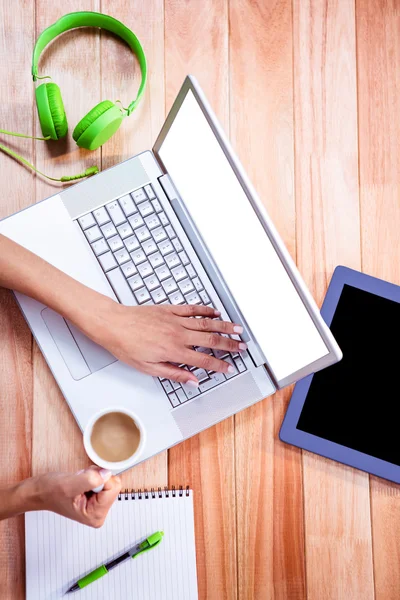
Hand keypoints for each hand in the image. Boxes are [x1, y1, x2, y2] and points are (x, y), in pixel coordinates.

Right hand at [19, 467, 120, 527]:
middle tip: (80, 481)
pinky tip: (80, 482)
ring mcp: (98, 506)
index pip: (113, 487)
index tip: (85, 480)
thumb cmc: (50, 492)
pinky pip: (103, 479)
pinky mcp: (96, 498)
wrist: (39, 492)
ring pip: (108, 480)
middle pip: (113, 484)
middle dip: (97, 477)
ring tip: (78, 482)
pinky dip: (91, 476)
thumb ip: (91, 479)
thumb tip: (107, 473)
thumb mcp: (70, 484)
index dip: (100, 478)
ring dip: (93, 476)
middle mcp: (99, 513)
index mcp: (96, 515)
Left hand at [82, 300, 246, 384]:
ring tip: (237, 328)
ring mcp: (175, 320)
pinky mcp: (169, 309)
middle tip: (242, 347)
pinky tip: (215, 312)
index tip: (229, 368)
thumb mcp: (149, 368)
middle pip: (211, 340)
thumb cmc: (126, 346)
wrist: (113, 324)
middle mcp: (178, 334)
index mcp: (174, 351)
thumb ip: (174, 373)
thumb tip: (191, 380)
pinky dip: (206, 310)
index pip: (203, 360)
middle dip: (229, 344)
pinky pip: (192, 309)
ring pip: (206, 323)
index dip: (219, 365)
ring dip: (224, 326)